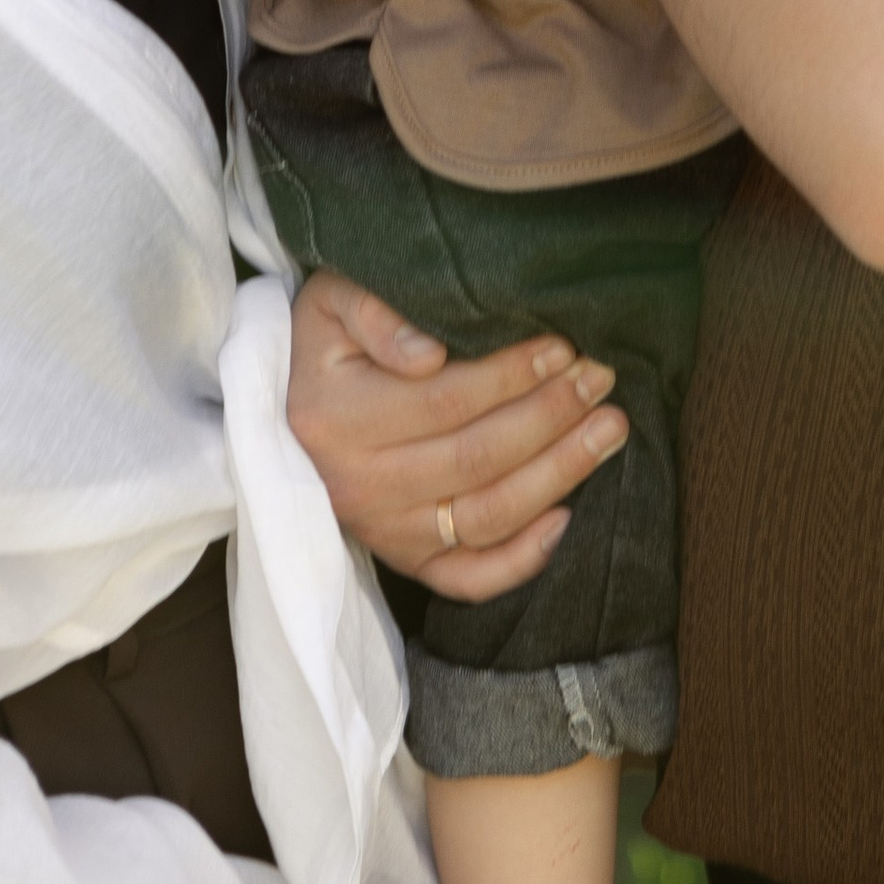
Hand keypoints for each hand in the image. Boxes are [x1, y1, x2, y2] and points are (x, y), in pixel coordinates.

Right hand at [285, 271, 628, 602]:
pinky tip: (566, 517)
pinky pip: (467, 579)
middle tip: (601, 381)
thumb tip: (428, 354)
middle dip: (552, 417)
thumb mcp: (327, 304)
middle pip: (476, 459)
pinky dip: (521, 559)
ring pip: (485, 517)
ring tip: (608, 431)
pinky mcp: (402, 561)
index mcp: (337, 418)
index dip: (512, 376)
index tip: (563, 348)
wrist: (276, 416)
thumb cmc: (318, 347)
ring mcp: (382, 532)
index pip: (445, 401)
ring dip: (558, 476)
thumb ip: (373, 313)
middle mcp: (358, 486)